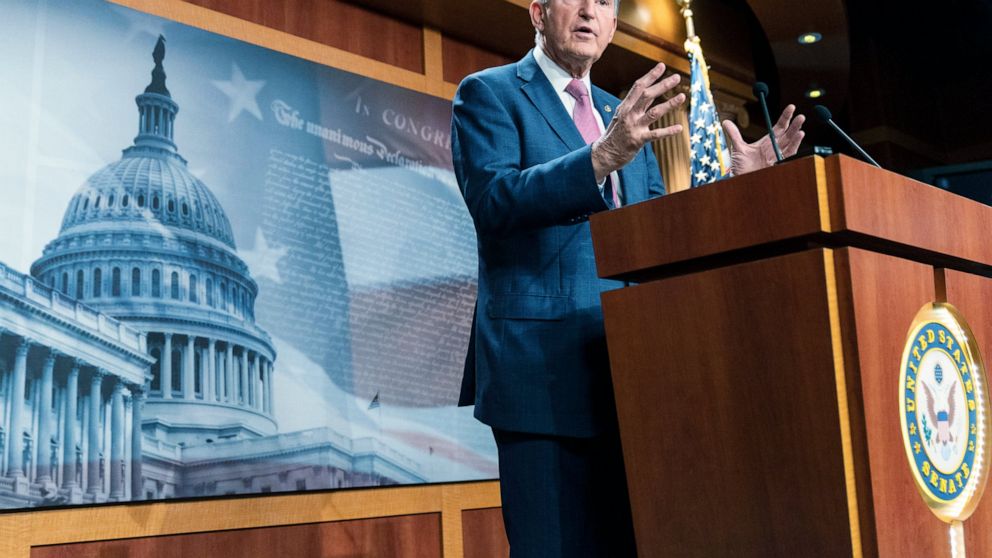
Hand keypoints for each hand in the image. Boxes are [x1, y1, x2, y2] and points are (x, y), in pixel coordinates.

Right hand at [591, 63, 685, 181]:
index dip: (651, 76)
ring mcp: (634, 127)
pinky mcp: (638, 140)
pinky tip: (679, 128)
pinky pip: (655, 134)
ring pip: (654, 112)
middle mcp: (629, 114)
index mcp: (625, 106)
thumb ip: (636, 105)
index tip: (662, 66)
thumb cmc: (616, 134)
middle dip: (662, 85)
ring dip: (669, 104)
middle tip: (677, 77)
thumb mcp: (622, 115)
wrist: (605, 154)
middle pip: (647, 95)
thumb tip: (650, 91)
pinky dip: (668, 131)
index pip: (638, 86)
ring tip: (682, 97)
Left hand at [722, 104, 804, 175]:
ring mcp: (777, 155)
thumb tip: (726, 122)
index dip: (785, 117)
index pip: (779, 127)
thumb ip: (735, 134)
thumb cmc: (741, 167)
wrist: (741, 181)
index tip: (791, 107)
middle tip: (800, 115)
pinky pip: (790, 152)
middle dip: (794, 124)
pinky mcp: (780, 163)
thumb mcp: (738, 148)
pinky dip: (795, 144)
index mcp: (767, 142)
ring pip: (790, 141)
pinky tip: (799, 135)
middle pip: (787, 133)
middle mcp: (774, 148)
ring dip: (796, 132)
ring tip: (801, 121)